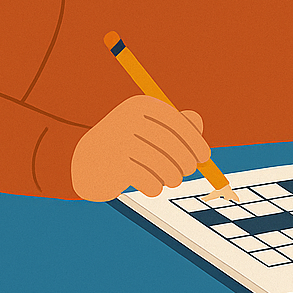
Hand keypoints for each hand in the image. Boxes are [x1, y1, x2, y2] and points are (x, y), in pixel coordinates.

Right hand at [71, 96, 209, 201]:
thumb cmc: (129, 144)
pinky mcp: (111, 165)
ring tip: (172, 180)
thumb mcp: (152, 128)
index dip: (195, 141)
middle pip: (170, 143)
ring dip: (172, 177)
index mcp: (141, 105)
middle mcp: (128, 119)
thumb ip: (178, 122)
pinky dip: (155, 187)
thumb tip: (197, 122)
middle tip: (187, 172)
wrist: (87, 162)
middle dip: (186, 162)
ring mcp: (117, 141)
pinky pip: (146, 180)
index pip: (177, 122)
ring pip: (161, 164)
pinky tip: (153, 187)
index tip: (205, 157)